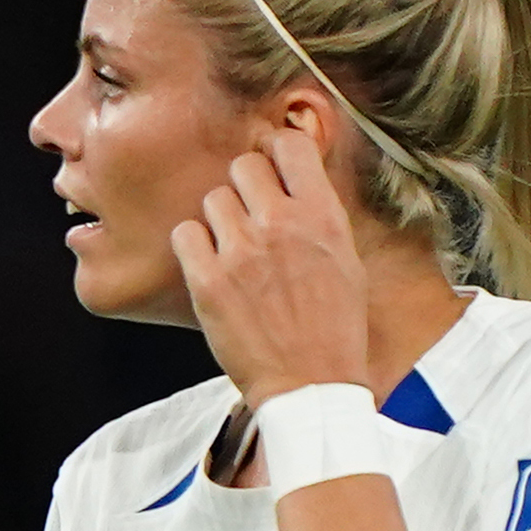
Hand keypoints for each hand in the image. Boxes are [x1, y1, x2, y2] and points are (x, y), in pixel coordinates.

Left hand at [169, 121, 370, 401]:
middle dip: (244, 188)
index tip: (270, 167)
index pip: (289, 145)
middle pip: (243, 166)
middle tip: (249, 217)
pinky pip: (184, 234)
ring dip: (219, 222)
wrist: (310, 384)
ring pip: (212, 200)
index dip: (275, 151)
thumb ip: (317, 215)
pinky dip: (193, 247)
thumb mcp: (345, 259)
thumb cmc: (333, 326)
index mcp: (322, 216)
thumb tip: (294, 179)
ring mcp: (241, 252)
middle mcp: (281, 225)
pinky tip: (209, 267)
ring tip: (233, 253)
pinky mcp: (207, 281)